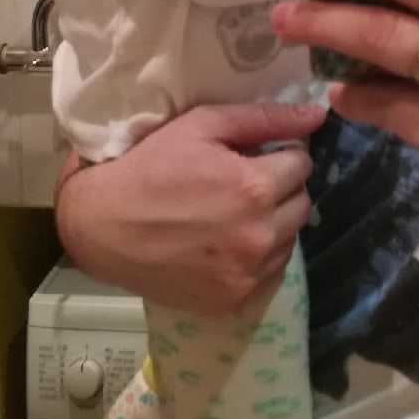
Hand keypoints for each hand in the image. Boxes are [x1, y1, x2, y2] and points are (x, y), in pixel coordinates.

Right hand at [54, 101, 322, 314]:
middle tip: (243, 184)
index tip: (254, 156)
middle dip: (280, 189)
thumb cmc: (149, 166)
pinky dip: (257, 259)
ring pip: (288, 241)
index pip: (301, 164)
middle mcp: (259, 237)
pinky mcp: (233, 303)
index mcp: (254, 189)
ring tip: (233, 214)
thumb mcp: (201, 125)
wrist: (100, 227)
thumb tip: (318, 114)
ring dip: (272, 224)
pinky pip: (269, 276)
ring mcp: (247, 276)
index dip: (279, 155)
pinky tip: (225, 245)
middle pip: (301, 203)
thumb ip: (264, 118)